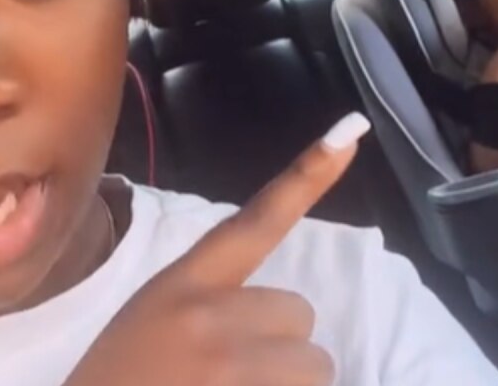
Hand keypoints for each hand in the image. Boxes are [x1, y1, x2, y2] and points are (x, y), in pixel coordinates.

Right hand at [63, 113, 370, 385]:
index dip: (306, 179)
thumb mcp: (148, 332)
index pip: (254, 222)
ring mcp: (229, 362)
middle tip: (224, 382)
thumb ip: (209, 312)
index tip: (349, 136)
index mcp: (178, 288)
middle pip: (300, 314)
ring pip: (315, 366)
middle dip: (279, 352)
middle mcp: (208, 314)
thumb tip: (279, 321)